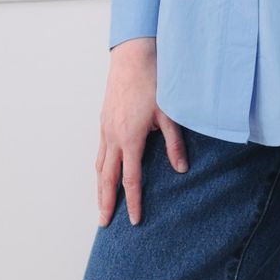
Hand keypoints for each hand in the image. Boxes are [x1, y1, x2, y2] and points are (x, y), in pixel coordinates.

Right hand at [97, 37, 188, 226]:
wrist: (133, 57)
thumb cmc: (153, 82)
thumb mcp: (170, 114)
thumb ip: (174, 143)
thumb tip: (180, 169)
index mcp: (129, 138)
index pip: (130, 179)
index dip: (132, 202)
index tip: (133, 220)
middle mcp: (112, 137)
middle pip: (106, 178)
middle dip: (105, 202)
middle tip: (104, 223)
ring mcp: (105, 129)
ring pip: (99, 166)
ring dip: (99, 188)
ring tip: (101, 205)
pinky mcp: (104, 121)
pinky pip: (100, 152)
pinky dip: (100, 169)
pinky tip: (103, 174)